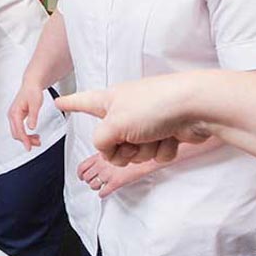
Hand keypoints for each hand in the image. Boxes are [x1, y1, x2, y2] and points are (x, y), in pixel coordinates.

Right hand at [7, 85, 44, 149]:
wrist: (31, 85)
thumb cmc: (32, 92)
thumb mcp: (35, 104)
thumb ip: (33, 116)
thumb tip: (31, 127)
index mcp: (15, 112)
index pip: (18, 130)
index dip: (24, 140)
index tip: (29, 147)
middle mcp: (12, 115)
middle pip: (16, 134)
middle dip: (26, 140)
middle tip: (37, 143)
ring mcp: (14, 117)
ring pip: (17, 133)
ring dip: (26, 138)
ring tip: (37, 140)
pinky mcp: (17, 117)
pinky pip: (19, 129)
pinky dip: (26, 134)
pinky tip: (33, 135)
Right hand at [56, 72, 216, 165]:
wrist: (197, 107)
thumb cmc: (154, 106)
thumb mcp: (113, 124)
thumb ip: (101, 142)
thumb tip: (109, 151)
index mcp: (110, 101)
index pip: (82, 102)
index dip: (70, 103)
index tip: (58, 102)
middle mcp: (126, 111)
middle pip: (109, 142)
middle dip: (120, 150)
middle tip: (129, 139)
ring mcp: (147, 123)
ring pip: (134, 153)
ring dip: (145, 150)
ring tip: (156, 134)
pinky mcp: (166, 133)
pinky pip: (156, 154)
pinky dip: (164, 150)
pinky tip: (173, 137)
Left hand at [77, 152, 151, 197]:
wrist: (146, 157)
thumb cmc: (134, 151)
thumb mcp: (116, 147)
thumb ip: (106, 153)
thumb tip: (102, 157)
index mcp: (100, 156)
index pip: (83, 166)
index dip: (80, 173)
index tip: (81, 176)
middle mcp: (102, 165)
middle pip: (87, 177)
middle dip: (89, 180)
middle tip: (93, 181)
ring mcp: (108, 174)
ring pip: (93, 185)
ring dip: (95, 187)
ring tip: (100, 186)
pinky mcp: (116, 183)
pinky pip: (104, 192)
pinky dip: (102, 194)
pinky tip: (105, 192)